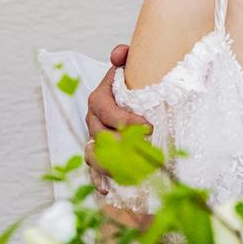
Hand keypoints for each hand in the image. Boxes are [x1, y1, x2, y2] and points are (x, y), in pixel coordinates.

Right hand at [84, 44, 149, 195]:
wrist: (132, 95)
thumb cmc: (134, 82)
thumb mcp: (131, 67)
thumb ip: (125, 57)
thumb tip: (120, 53)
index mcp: (99, 99)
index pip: (106, 110)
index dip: (124, 119)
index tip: (149, 125)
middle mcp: (93, 120)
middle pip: (101, 136)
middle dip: (122, 145)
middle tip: (146, 150)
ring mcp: (94, 138)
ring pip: (95, 154)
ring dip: (111, 165)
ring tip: (130, 172)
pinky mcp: (99, 154)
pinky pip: (94, 169)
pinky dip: (98, 179)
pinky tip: (106, 190)